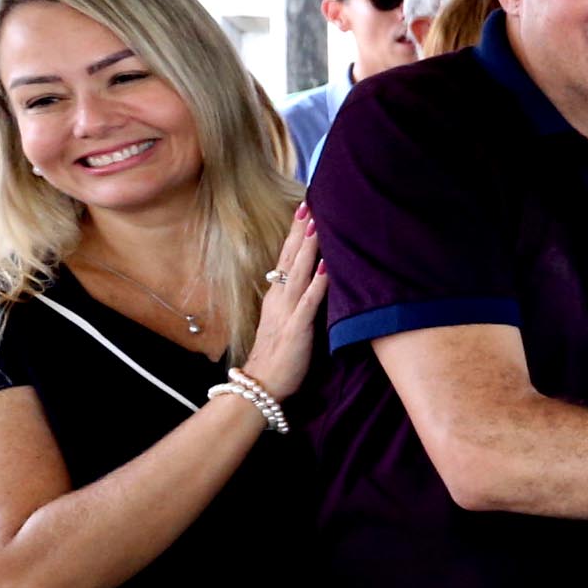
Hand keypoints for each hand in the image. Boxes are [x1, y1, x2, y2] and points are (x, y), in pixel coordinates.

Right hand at [243, 205, 328, 398]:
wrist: (261, 385)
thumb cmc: (278, 356)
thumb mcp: (285, 321)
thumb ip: (295, 301)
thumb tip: (311, 281)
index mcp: (277, 296)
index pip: (286, 258)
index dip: (295, 234)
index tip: (304, 209)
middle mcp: (280, 299)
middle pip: (290, 258)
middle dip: (300, 231)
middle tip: (310, 203)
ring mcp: (287, 312)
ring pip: (298, 273)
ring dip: (308, 248)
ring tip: (317, 224)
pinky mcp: (297, 328)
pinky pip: (309, 302)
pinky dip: (318, 283)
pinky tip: (326, 267)